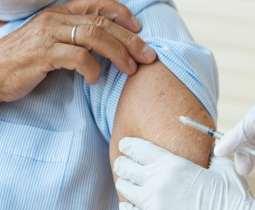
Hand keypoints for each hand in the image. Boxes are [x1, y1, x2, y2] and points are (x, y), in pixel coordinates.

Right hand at [0, 0, 155, 101]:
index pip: (98, 5)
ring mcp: (49, 35)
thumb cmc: (28, 59)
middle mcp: (56, 19)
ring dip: (118, 54)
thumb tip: (110, 46)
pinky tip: (95, 80)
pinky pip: (77, 58)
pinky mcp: (42, 54)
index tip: (139, 30)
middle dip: (130, 40)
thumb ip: (78, 38)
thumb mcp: (54, 41)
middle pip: (102, 23)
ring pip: (94, 37)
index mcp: (61, 13)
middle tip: (148, 56)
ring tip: (130, 69)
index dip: (122, 14)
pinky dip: (92, 69)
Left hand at [114, 137, 254, 209]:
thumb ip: (209, 153)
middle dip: (123, 162)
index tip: (125, 144)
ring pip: (125, 190)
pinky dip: (127, 207)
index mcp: (172, 166)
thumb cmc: (232, 198)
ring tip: (127, 181)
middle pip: (126, 169)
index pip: (139, 149)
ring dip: (126, 184)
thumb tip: (206, 146)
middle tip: (123, 162)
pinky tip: (128, 204)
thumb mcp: (222, 167)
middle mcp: (157, 185)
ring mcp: (153, 209)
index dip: (129, 144)